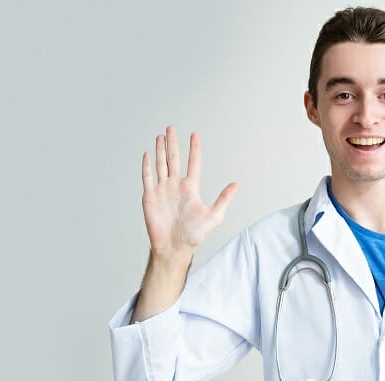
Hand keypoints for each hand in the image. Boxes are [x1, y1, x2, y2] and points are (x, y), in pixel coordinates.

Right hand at [141, 126, 238, 257]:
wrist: (174, 247)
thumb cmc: (194, 235)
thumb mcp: (214, 216)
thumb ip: (224, 199)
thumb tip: (237, 184)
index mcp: (190, 188)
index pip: (193, 163)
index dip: (194, 149)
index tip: (194, 134)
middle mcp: (175, 186)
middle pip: (173, 159)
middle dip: (172, 143)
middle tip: (171, 128)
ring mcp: (162, 190)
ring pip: (160, 165)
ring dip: (160, 150)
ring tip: (160, 136)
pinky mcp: (150, 197)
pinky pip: (147, 177)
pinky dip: (147, 166)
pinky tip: (148, 154)